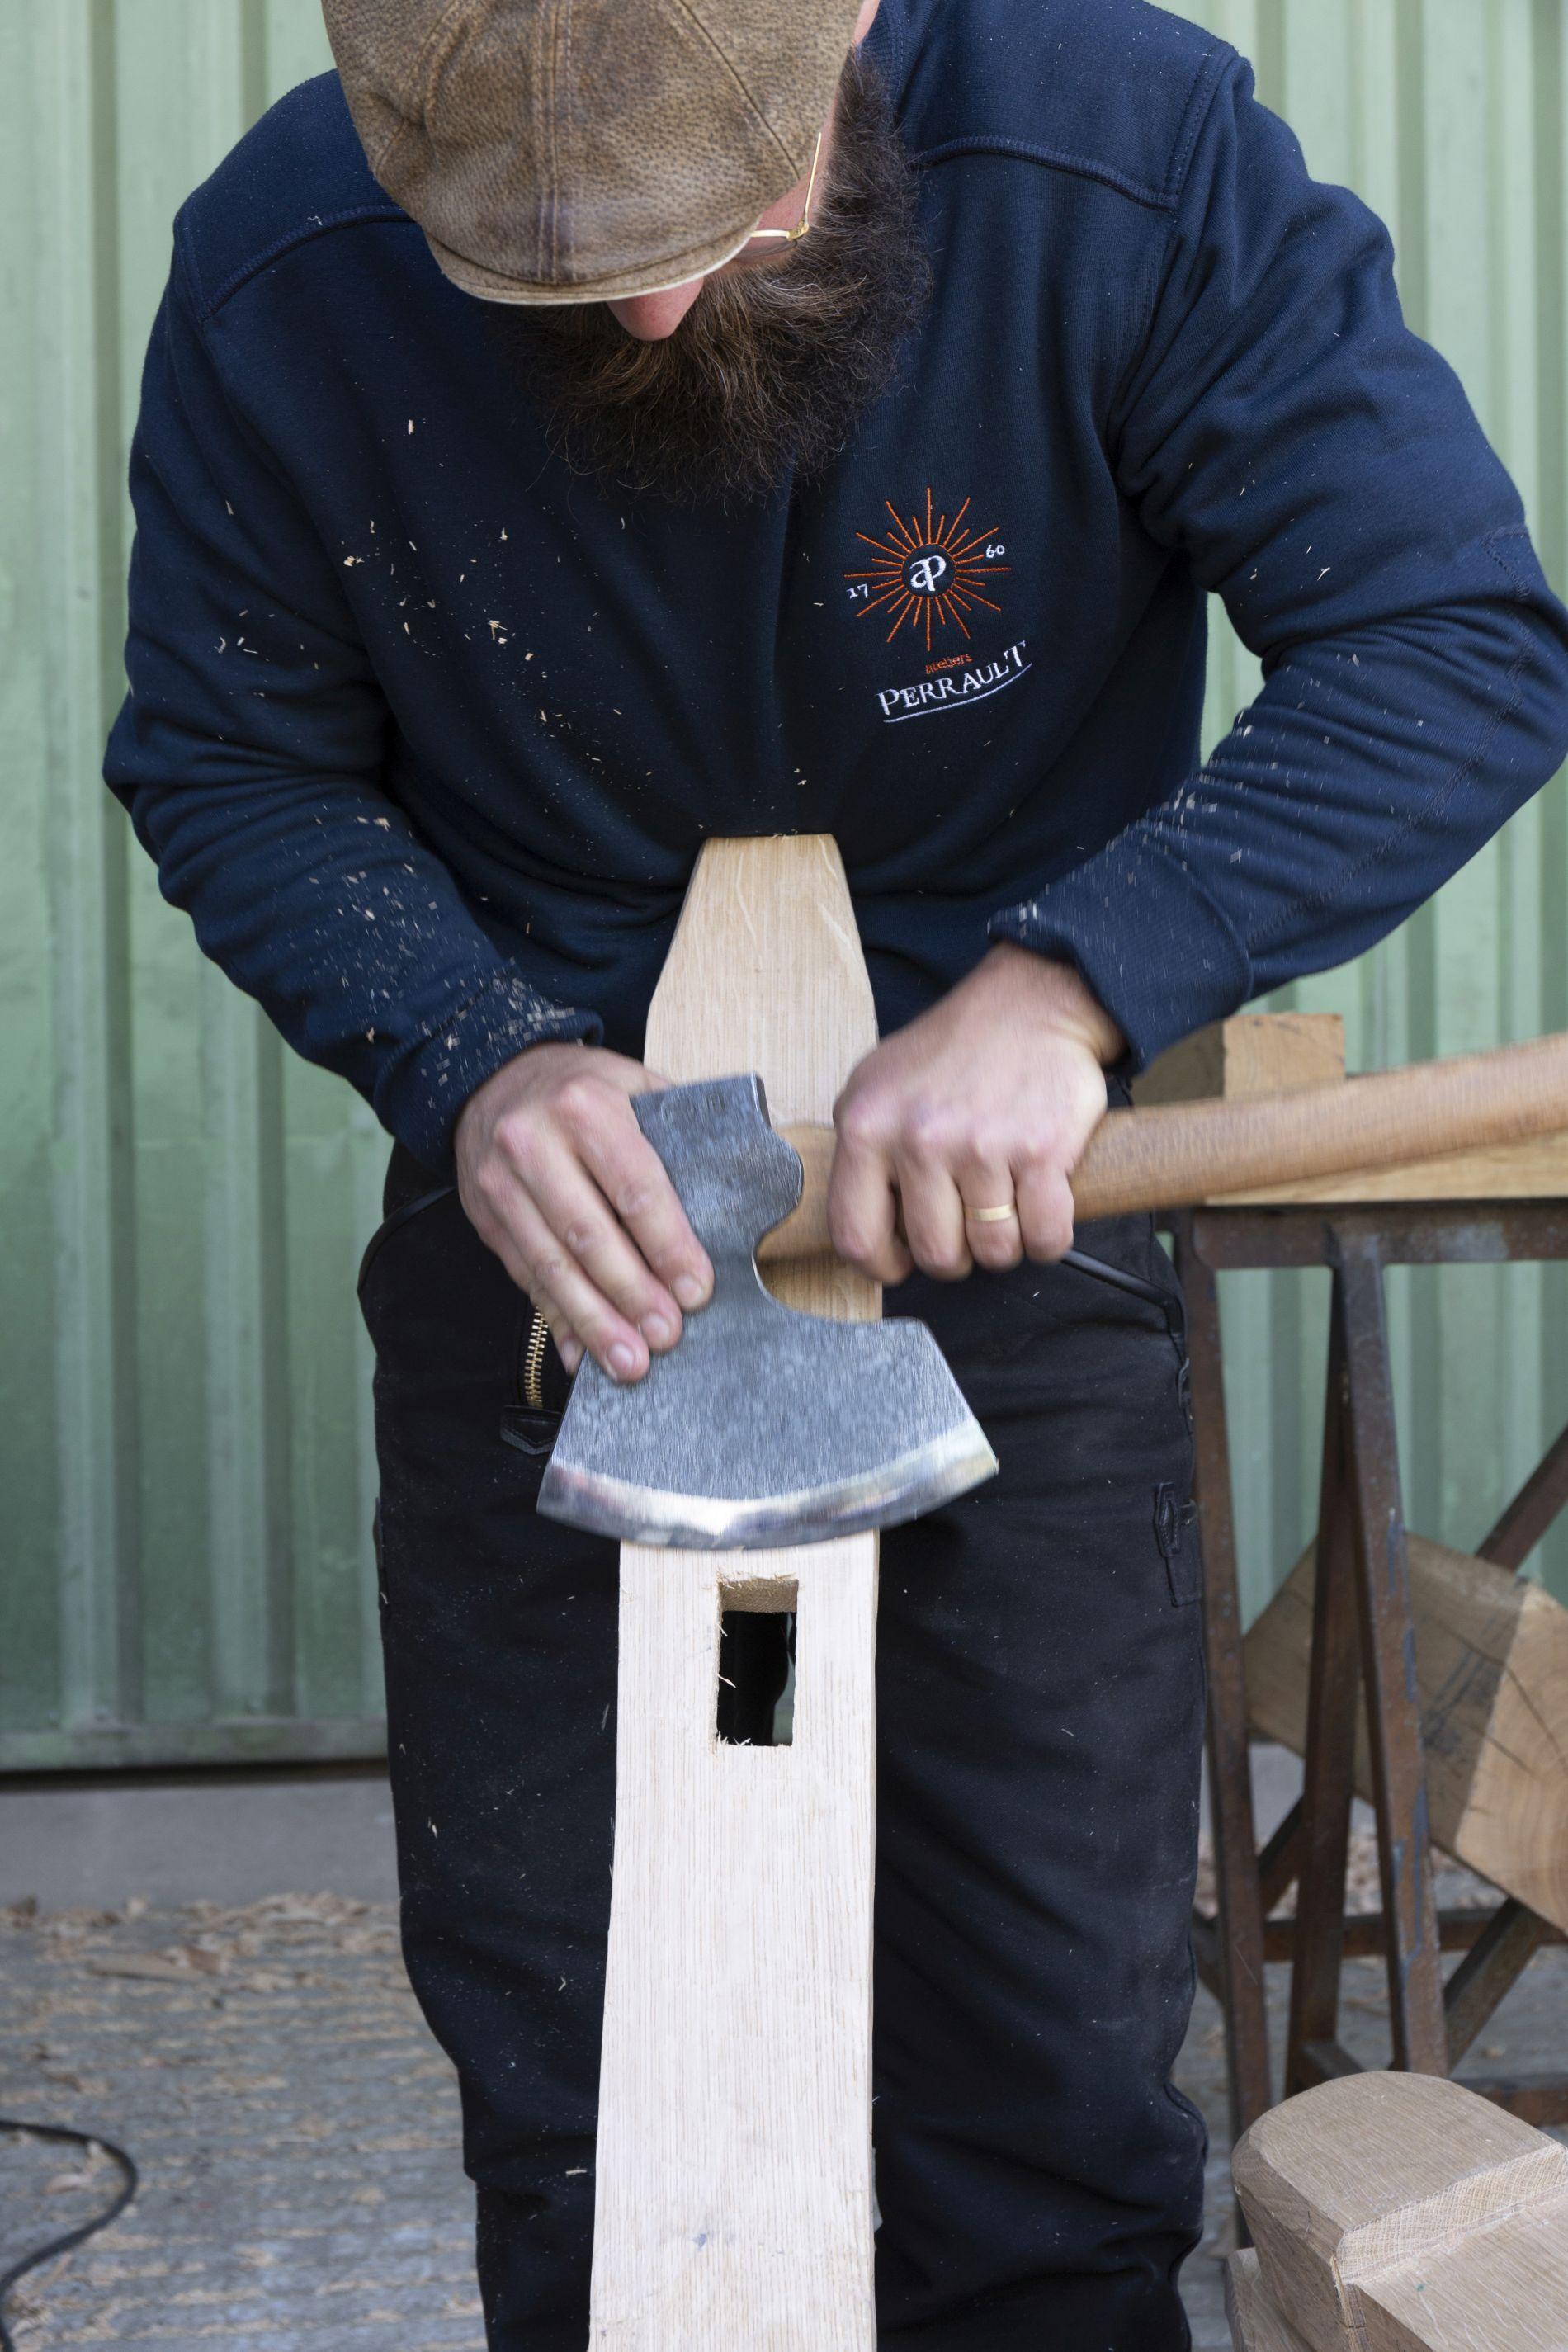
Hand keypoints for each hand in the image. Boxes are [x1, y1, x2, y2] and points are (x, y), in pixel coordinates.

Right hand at [455, 1042, 712, 1382]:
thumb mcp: (632, 1087)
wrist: (493, 1075)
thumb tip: (737, 1196)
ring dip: (594, 1321)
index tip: (696, 1290)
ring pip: (551, 1265)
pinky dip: (556, 1321)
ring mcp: (501, 1183)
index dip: (668, 1245)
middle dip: (632, 1294)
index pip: (634, 1187)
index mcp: (585, 1107)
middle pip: (589, 1234)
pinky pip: (523, 1278)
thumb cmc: (583, 1091)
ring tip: (630, 1363)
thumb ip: (675, 1135)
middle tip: (667, 1336)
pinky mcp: (484, 1217)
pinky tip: (581, 1354)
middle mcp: (534, 1143)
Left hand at [827, 946, 1123, 1282]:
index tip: (901, 1261)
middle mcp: (919, 1138)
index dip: (882, 1264)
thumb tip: (866, 1233)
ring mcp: (982, 1146)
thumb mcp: (877, 1086)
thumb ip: (862, 1153)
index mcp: (867, 1126)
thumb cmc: (953, 1051)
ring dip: (1005, 1242)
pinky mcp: (1041, 1151)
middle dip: (956, 1255)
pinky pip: (1046, 1237)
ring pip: (994, 1250)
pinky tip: (1042, 1205)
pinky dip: (1048, 1237)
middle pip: (936, 1253)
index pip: (856, 1236)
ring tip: (1005, 1206)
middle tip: (966, 1226)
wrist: (1029, 1004)